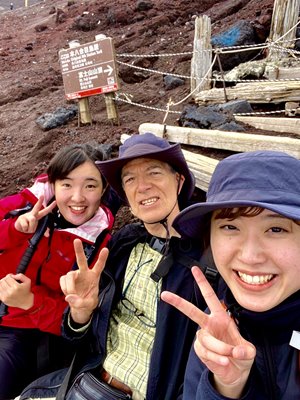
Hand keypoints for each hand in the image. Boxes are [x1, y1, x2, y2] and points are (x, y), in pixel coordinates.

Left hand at [0, 273, 33, 309]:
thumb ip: (20, 275)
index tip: (12, 278)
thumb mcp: (28, 280)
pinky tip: (6, 289)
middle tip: (9, 281)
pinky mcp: (4, 300)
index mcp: (17, 287)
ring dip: (2, 284)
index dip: (10, 276)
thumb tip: (12, 276)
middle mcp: (11, 292)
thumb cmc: (26, 290)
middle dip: (5, 279)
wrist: (26, 302)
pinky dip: (1, 289)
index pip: (7, 277)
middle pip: (2, 281)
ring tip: (7, 285)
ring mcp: (6, 296)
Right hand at [14, 195, 55, 233]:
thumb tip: (47, 235)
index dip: (50, 207)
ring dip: (31, 227)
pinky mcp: (21, 218)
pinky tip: (24, 227)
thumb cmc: (30, 226)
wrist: (19, 228)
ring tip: (28, 228)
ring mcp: (27, 215)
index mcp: (38, 215)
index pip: (45, 211)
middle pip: (37, 207)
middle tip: (42, 195)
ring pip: (32, 221)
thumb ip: (43, 231)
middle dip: (39, 201)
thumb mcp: (37, 228)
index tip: (55, 201)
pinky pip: (26, 226)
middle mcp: (33, 214)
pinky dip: (25, 229)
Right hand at [60, 238, 108, 323]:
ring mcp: (75, 274)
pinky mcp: (67, 278)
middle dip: (79, 251)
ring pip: (69, 275)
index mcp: (94, 277)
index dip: (102, 258)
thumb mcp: (88, 305)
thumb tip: (69, 296)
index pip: (99, 266)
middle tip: (77, 240)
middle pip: (82, 260)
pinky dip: (64, 288)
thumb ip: (80, 302)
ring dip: (69, 287)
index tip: (106, 249)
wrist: (80, 306)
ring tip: (71, 295)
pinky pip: (63, 281)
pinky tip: (68, 293)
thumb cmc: (88, 302)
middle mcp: (85, 273)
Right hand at [161, 267, 255, 398]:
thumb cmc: (241, 354)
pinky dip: (217, 358)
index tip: (195, 269)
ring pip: (207, 339)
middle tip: (165, 295)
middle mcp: (209, 324)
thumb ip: (245, 350)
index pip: (210, 296)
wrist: (235, 372)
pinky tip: (224, 362)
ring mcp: (203, 337)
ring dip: (220, 349)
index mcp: (220, 317)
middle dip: (178, 302)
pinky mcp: (200, 350)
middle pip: (192, 311)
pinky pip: (206, 352)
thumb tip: (236, 350)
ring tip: (230, 356)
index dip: (202, 282)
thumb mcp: (249, 351)